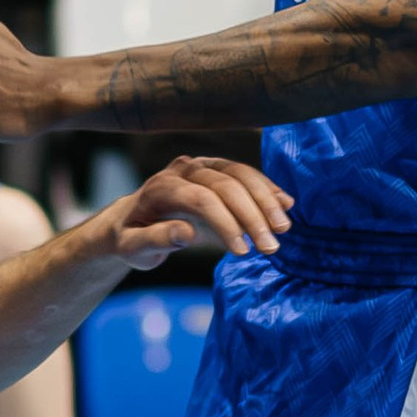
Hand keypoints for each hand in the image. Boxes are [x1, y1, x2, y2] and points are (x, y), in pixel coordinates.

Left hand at [99, 155, 288, 266]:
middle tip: (272, 247)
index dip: (226, 223)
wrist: (131, 220)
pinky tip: (286, 204)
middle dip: (253, 215)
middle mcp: (183, 169)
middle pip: (226, 184)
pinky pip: (245, 174)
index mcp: (161, 187)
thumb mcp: (133, 248)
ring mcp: (201, 166)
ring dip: (266, 200)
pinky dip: (266, 188)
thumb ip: (155, 239)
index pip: (201, 198)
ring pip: (240, 174)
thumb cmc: (130, 238)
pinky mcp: (216, 170)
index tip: (243, 251)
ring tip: (284, 228)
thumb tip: (185, 233)